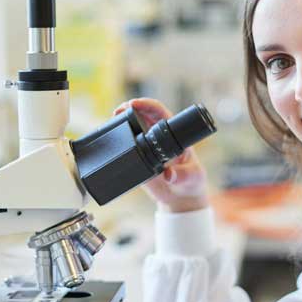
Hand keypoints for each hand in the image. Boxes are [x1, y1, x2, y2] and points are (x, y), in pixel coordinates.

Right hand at [113, 98, 209, 212]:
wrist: (181, 197)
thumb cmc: (192, 181)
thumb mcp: (192, 177)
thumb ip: (181, 175)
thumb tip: (168, 174)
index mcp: (173, 133)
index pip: (159, 112)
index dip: (147, 105)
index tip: (135, 104)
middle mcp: (157, 136)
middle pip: (140, 115)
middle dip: (128, 109)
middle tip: (119, 111)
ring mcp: (145, 147)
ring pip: (129, 128)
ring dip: (118, 122)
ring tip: (112, 122)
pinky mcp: (136, 159)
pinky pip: (124, 147)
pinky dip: (115, 141)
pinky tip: (108, 140)